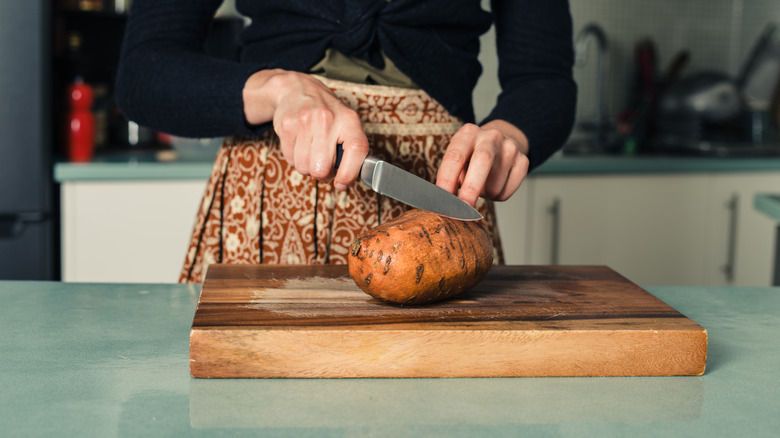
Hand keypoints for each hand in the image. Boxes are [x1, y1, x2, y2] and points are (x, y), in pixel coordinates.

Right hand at [243, 69, 368, 189]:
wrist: (298, 89)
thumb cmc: (327, 114)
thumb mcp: (346, 125)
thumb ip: (352, 152)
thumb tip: (344, 182)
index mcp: (349, 120)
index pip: (356, 150)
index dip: (349, 173)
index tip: (342, 183)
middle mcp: (327, 119)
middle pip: (321, 169)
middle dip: (322, 172)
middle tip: (323, 162)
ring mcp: (305, 121)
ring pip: (303, 168)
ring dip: (307, 166)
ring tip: (311, 150)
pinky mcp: (286, 126)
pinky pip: (289, 159)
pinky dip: (294, 158)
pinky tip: (299, 143)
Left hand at [436, 121, 529, 206]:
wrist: (500, 143)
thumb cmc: (471, 155)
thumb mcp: (457, 157)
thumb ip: (451, 176)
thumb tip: (447, 201)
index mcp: (468, 133)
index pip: (455, 156)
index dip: (447, 179)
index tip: (443, 199)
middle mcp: (491, 136)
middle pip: (482, 161)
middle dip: (471, 189)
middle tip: (462, 209)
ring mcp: (510, 148)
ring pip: (494, 185)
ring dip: (483, 195)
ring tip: (481, 184)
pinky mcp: (523, 161)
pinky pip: (506, 192)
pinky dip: (496, 196)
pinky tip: (494, 184)